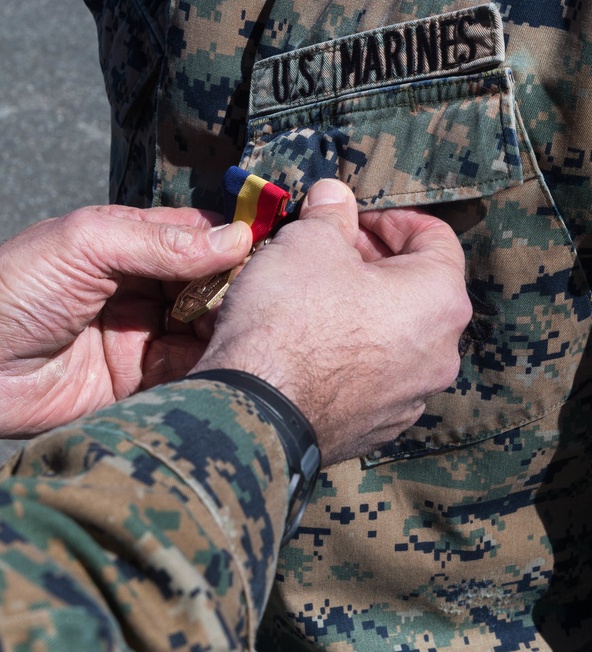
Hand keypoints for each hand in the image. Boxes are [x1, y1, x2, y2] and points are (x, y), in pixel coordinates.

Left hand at [0, 205, 252, 437]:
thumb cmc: (12, 290)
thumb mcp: (87, 244)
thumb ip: (158, 242)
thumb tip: (234, 238)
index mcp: (130, 246)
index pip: (202, 238)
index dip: (239, 246)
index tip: (281, 257)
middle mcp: (142, 293)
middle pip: (212, 292)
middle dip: (240, 299)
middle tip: (273, 309)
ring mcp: (140, 342)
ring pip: (205, 338)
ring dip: (227, 340)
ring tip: (257, 343)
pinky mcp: (134, 389)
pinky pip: (184, 381)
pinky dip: (206, 379)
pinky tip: (226, 377)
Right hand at [193, 179, 470, 464]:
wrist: (256, 409)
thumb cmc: (290, 319)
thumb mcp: (306, 243)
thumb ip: (329, 213)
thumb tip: (333, 196)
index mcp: (439, 299)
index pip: (436, 237)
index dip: (390, 217)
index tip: (351, 216)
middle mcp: (440, 354)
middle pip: (416, 291)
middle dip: (371, 265)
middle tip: (325, 253)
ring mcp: (411, 398)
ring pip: (394, 339)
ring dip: (361, 313)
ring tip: (311, 301)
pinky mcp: (377, 428)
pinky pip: (371, 379)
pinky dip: (348, 358)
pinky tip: (307, 349)